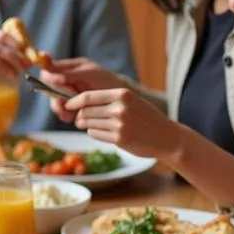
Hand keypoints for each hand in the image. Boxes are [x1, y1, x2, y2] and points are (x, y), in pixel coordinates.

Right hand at [0, 31, 27, 98]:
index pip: (1, 36)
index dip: (17, 44)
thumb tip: (27, 51)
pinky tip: (9, 82)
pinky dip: (4, 80)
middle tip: (25, 67)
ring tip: (17, 76)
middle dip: (18, 59)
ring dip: (12, 70)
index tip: (26, 53)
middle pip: (1, 50)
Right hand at [38, 58, 127, 122]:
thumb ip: (69, 74)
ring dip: (59, 108)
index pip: (49, 71)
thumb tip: (49, 75)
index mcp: (70, 68)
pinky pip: (63, 111)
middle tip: (63, 104)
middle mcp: (66, 81)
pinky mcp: (73, 107)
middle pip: (49, 88)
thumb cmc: (107, 81)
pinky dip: (65, 115)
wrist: (121, 99)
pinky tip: (71, 117)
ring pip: (54, 101)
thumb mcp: (88, 74)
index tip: (55, 84)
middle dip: (54, 98)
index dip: (48, 78)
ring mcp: (69, 94)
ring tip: (68, 114)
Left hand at [64, 87, 179, 159]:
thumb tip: (79, 103)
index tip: (67, 104)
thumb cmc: (146, 118)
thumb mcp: (131, 101)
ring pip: (88, 124)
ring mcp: (119, 125)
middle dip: (79, 115)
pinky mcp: (119, 139)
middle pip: (85, 111)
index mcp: (122, 94)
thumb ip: (108, 100)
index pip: (88, 96)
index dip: (73, 101)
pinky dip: (94, 133)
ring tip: (94, 125)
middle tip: (80, 119)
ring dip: (86, 125)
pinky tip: (105, 133)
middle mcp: (120, 108)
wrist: (166, 137)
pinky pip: (95, 134)